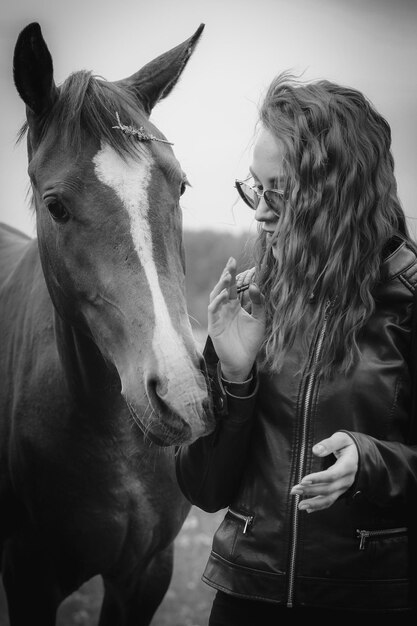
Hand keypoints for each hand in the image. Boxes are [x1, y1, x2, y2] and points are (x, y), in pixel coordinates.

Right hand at [208, 257, 264, 380]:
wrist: (243, 361)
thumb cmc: (250, 341)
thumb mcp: (260, 320)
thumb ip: (258, 303)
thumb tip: (253, 285)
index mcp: (235, 306)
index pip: (232, 286)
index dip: (233, 273)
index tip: (235, 260)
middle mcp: (225, 308)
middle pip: (223, 287)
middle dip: (226, 274)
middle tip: (231, 262)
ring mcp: (218, 316)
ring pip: (215, 296)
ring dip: (220, 286)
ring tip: (227, 275)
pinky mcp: (214, 325)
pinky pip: (213, 310)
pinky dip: (217, 301)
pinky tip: (224, 294)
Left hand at [290, 431, 358, 512]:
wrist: (360, 453)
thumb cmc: (348, 444)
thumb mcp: (341, 438)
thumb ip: (329, 443)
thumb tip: (315, 450)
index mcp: (348, 465)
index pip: (333, 475)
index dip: (318, 478)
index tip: (303, 480)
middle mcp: (347, 479)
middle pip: (329, 489)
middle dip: (311, 491)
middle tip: (294, 490)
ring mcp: (344, 486)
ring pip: (330, 498)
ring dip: (314, 503)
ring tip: (300, 505)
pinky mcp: (340, 490)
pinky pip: (331, 500)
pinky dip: (320, 506)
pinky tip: (309, 509)